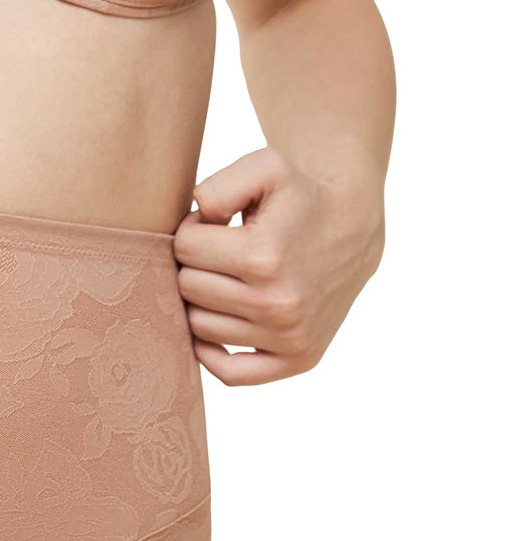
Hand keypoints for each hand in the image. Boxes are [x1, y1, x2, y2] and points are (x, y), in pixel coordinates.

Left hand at [172, 147, 384, 384]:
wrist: (355, 223)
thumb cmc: (300, 194)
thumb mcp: (266, 166)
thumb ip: (218, 186)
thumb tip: (196, 222)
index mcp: (265, 257)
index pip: (185, 248)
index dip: (193, 230)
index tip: (214, 226)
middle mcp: (277, 303)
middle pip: (188, 288)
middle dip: (197, 264)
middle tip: (220, 252)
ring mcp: (288, 336)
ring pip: (199, 327)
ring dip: (205, 301)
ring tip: (230, 278)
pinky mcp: (297, 359)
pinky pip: (230, 374)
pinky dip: (213, 354)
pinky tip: (220, 324)